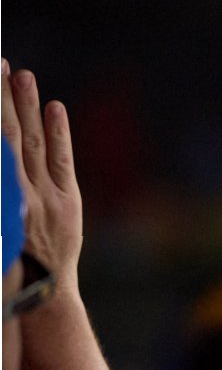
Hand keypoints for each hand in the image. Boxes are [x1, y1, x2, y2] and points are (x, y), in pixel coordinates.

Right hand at [0, 60, 81, 287]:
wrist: (39, 296)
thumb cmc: (5, 261)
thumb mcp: (0, 227)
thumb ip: (2, 190)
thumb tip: (2, 147)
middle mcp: (13, 196)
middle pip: (5, 136)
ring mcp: (42, 199)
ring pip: (32, 143)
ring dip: (26, 106)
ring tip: (21, 73)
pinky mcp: (67, 203)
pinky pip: (60, 161)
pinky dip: (57, 132)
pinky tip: (53, 106)